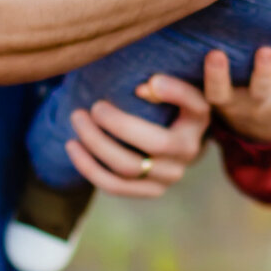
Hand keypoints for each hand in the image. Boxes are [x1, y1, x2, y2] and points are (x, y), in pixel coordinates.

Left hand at [65, 74, 210, 198]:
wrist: (173, 135)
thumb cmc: (167, 101)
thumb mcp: (175, 86)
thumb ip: (168, 83)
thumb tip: (143, 89)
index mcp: (198, 119)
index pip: (194, 104)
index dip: (175, 92)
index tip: (150, 81)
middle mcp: (190, 151)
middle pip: (155, 143)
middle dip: (118, 124)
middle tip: (94, 106)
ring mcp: (170, 176)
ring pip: (129, 168)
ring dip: (97, 144)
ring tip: (77, 119)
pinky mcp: (150, 190)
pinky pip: (115, 186)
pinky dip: (90, 168)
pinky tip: (72, 146)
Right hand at [204, 44, 270, 142]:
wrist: (263, 133)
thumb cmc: (231, 100)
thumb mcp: (213, 98)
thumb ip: (197, 81)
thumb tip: (167, 59)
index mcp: (226, 102)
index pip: (215, 92)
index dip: (213, 76)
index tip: (212, 54)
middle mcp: (248, 102)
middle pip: (244, 90)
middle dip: (232, 74)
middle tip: (220, 54)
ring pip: (268, 85)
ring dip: (266, 69)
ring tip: (266, 50)